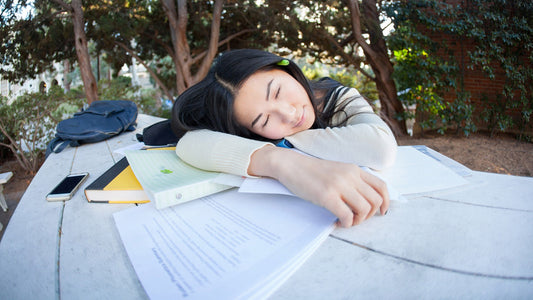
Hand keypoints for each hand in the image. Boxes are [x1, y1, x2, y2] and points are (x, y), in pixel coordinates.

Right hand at [249, 145, 388, 226]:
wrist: (290, 165)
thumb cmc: (311, 171)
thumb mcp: (337, 170)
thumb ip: (351, 180)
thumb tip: (363, 199)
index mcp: (354, 170)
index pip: (381, 187)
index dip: (386, 203)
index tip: (381, 213)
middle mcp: (350, 176)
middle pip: (376, 201)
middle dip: (369, 215)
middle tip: (356, 218)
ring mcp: (339, 185)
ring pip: (365, 209)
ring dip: (358, 221)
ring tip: (346, 221)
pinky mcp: (327, 196)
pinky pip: (347, 216)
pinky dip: (346, 223)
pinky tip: (336, 222)